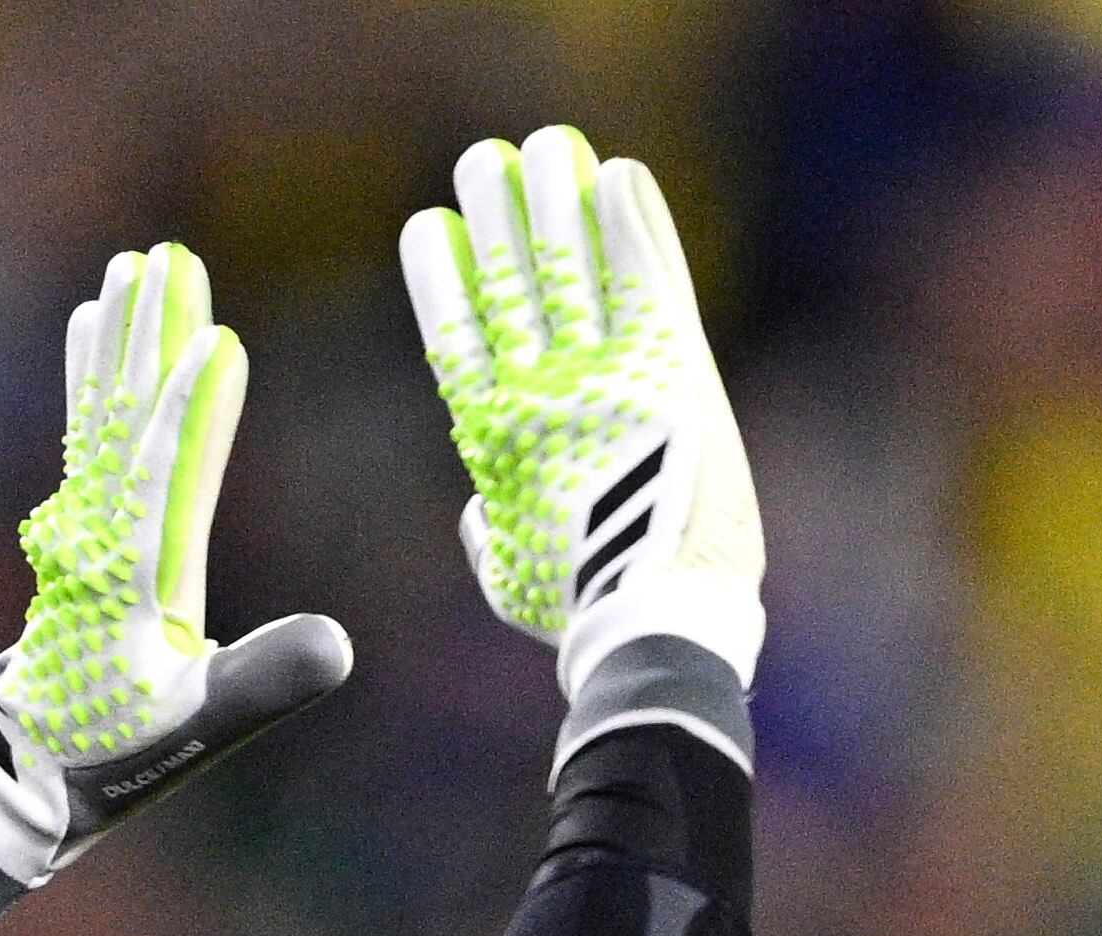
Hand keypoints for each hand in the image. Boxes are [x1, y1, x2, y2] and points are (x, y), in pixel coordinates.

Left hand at [0, 241, 355, 831]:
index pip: (163, 477)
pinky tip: (86, 327)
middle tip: (163, 261)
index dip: (189, 410)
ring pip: (101, 416)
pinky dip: (88, 380)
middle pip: (124, 421)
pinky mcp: (82, 531)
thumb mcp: (202, 727)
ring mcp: (86, 530)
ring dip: (119, 342)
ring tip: (132, 269)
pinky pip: (83, 438)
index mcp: (134, 579)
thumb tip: (339, 643)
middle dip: (147, 340)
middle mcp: (102, 539)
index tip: (213, 341)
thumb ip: (267, 681)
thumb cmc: (125, 755)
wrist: (38, 774)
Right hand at [401, 127, 766, 691]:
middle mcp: (541, 389)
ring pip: (571, 265)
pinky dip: (631, 224)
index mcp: (495, 435)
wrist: (653, 622)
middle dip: (494, 217)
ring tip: (546, 148)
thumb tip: (478, 511)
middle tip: (483, 164)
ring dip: (556, 199)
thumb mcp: (510, 575)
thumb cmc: (579, 613)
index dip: (444, 279)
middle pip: (509, 282)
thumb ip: (487, 528)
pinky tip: (617, 175)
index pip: (458, 335)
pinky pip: (647, 279)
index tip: (430, 231)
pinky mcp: (671, 369)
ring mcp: (605, 373)